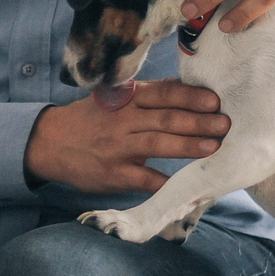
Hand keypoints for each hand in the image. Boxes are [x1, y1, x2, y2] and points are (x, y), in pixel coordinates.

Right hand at [24, 79, 228, 193]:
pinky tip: (188, 184)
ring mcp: (116, 148)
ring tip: (214, 147)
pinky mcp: (113, 174)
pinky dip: (166, 182)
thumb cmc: (90, 119)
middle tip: (226, 123)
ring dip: (188, 146)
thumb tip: (191, 91)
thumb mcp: (114, 100)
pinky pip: (144, 179)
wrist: (49, 143)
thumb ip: (147, 97)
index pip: (161, 93)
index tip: (214, 99)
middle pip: (164, 118)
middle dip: (198, 121)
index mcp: (125, 99)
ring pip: (157, 144)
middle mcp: (121, 120)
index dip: (189, 96)